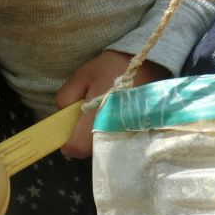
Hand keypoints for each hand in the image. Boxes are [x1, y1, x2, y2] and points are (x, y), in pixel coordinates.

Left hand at [55, 51, 170, 157]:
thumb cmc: (113, 67)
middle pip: (88, 151)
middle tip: (85, 117)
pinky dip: (110, 134)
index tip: (69, 129)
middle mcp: (112, 133)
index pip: (76, 147)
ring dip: (95, 136)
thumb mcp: (83, 75)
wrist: (150, 62)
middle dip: (81, 138)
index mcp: (97, 118)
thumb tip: (64, 114)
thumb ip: (67, 96)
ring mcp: (126, 136)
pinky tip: (113, 117)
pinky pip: (116, 143)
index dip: (68, 141)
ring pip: (101, 147)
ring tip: (101, 114)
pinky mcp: (137, 134)